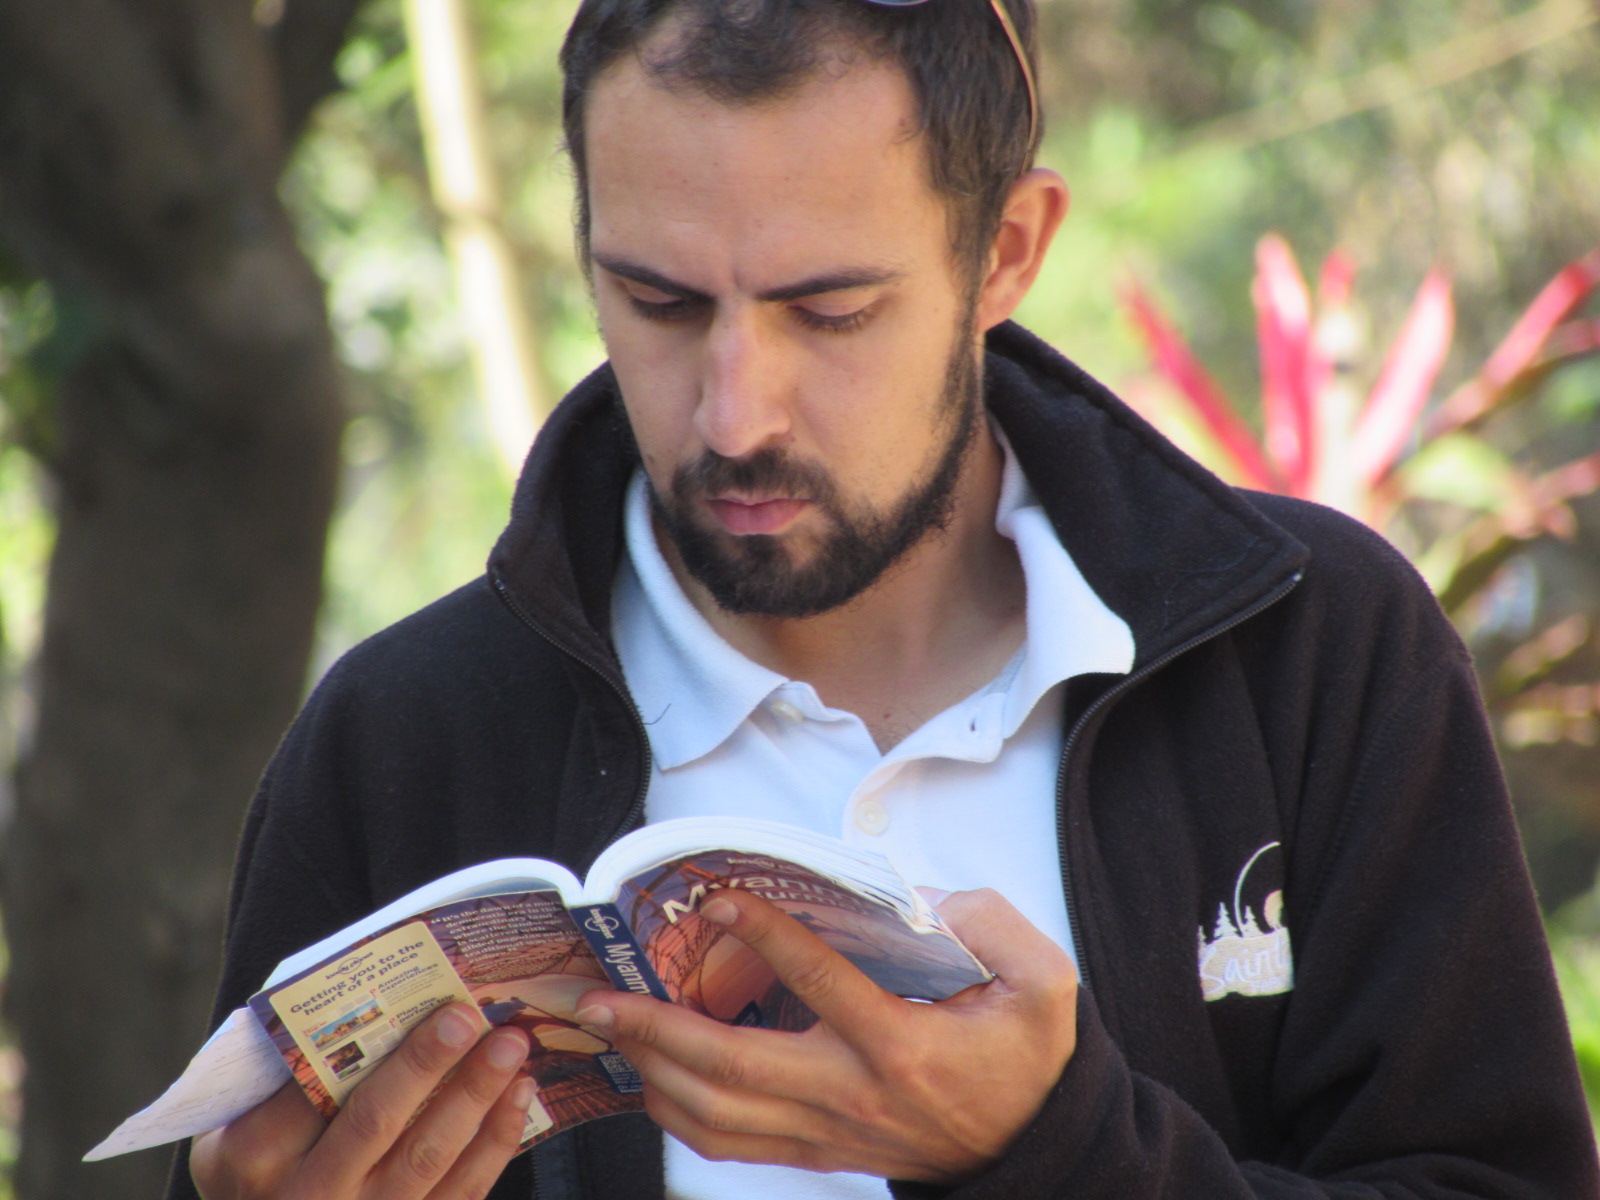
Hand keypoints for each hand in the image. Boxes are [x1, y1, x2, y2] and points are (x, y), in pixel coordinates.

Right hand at [190, 1002, 532, 1198]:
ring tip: (510, 1044)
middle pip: (375, 1121)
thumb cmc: (264, 1174)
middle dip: (425, 1064)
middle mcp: (310, 1195)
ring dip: (475, 1094)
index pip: (310, 1089)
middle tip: (466, 1015)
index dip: (358, 1043)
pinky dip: (497, 1140)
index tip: (402, 995)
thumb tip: (349, 1001)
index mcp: (259, 1155)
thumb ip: (281, 1080)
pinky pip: (463, 1191)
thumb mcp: (241, 1132)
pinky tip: (519, 1093)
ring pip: (427, 1157)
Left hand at [575, 887, 1077, 1184]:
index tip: (719, 897)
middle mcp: (852, 1094)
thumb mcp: (1041, 982)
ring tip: (608, 1029)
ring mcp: (827, 1131)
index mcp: (902, 1044)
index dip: (766, 936)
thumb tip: (921, 895)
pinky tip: (648, 1078)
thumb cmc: (1025, 1059)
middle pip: (735, 1067)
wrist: (1030, 1146)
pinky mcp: (815, 1151)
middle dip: (656, 1029)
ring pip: (718, 1114)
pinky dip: (677, 1114)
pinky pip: (730, 1144)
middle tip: (599, 995)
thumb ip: (990, 924)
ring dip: (652, 1071)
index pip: (821, 983)